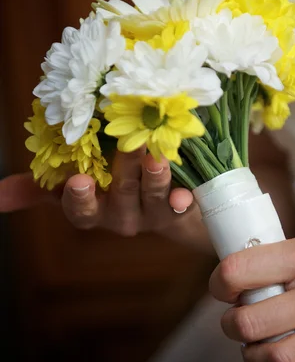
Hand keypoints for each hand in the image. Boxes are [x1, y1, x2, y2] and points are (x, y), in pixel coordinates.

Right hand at [0, 149, 210, 249]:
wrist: (171, 206)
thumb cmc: (116, 187)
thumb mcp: (76, 186)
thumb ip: (41, 187)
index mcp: (95, 209)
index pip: (80, 211)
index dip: (78, 199)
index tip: (77, 180)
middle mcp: (122, 215)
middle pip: (120, 197)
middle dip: (123, 174)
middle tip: (128, 146)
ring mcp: (153, 214)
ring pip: (152, 198)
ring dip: (154, 178)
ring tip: (158, 158)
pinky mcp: (181, 209)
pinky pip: (183, 206)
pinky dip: (183, 199)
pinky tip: (185, 195)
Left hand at [210, 227, 294, 361]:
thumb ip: (282, 261)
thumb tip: (244, 280)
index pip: (239, 272)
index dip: (219, 283)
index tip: (222, 288)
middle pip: (250, 324)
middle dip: (231, 326)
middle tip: (236, 321)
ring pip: (277, 360)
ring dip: (253, 359)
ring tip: (254, 349)